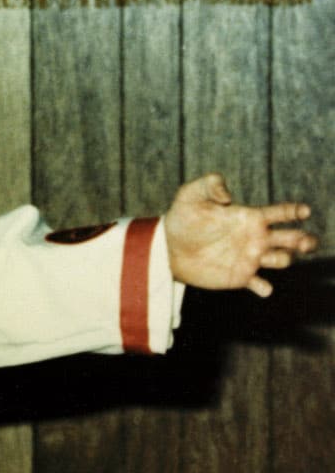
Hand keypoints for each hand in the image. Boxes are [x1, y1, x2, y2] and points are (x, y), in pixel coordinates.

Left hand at [164, 174, 316, 296]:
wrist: (167, 247)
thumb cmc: (182, 217)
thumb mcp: (191, 194)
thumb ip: (210, 184)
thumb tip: (227, 196)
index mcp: (251, 217)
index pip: (282, 213)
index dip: (296, 211)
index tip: (303, 212)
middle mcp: (256, 238)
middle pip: (292, 238)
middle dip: (304, 240)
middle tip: (305, 242)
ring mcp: (250, 258)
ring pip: (282, 260)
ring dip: (286, 259)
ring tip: (277, 258)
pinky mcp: (239, 277)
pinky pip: (260, 285)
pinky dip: (264, 288)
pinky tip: (262, 287)